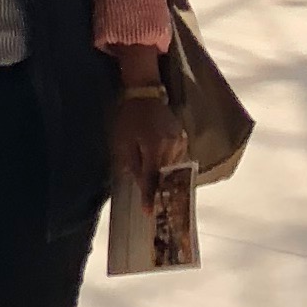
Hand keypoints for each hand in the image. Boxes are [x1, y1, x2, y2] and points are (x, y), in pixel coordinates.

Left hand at [108, 79, 186, 200]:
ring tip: (159, 186)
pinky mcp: (183, 138)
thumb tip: (139, 184)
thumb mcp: (123, 140)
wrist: (144, 94)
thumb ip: (132, 163)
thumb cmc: (129, 117)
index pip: (152, 177)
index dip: (150, 196)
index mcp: (153, 146)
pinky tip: (163, 167)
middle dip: (159, 188)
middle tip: (154, 204)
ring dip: (165, 176)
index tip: (148, 212)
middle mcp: (170, 145)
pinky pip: (178, 158)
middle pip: (165, 175)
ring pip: (173, 168)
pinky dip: (170, 165)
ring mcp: (179, 141)